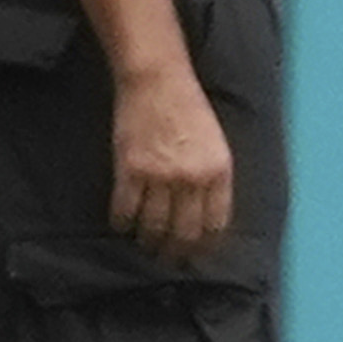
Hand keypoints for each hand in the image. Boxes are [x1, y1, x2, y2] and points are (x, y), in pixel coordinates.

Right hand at [106, 64, 235, 263]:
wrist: (159, 82)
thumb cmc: (190, 110)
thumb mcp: (216, 145)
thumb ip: (214, 180)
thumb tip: (207, 216)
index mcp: (220, 172)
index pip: (215, 223)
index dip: (205, 244)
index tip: (197, 253)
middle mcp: (193, 179)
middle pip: (185, 232)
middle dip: (177, 252)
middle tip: (169, 258)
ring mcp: (160, 176)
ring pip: (154, 226)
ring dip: (149, 241)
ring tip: (146, 245)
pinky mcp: (130, 170)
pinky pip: (125, 211)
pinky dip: (123, 223)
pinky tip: (123, 226)